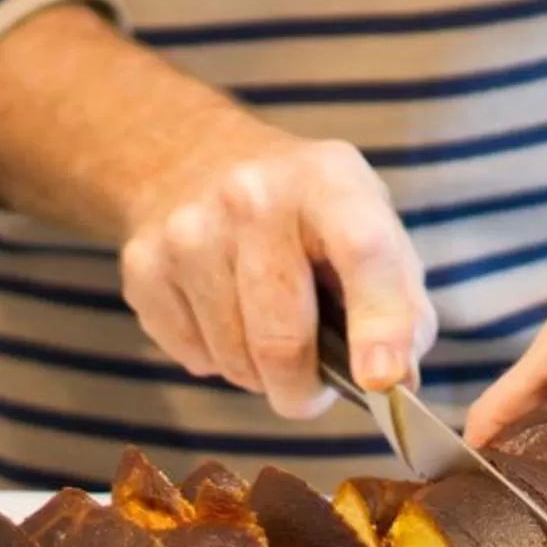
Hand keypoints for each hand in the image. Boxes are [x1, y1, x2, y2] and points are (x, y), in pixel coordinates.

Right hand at [120, 107, 436, 419]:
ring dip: (260, 375)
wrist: (191, 158)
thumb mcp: (368, 222)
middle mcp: (253, 197)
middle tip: (313, 383)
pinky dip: (217, 359)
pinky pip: (193, 359)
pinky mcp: (144, 265)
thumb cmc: (303, 211)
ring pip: (236, 362)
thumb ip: (401, 302)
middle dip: (304, 388)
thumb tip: (397, 383)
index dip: (380, 321)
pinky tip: (223, 311)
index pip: (362, 250)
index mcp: (329, 180)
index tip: (383, 380)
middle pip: (283, 339)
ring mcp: (189, 230)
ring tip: (266, 328)